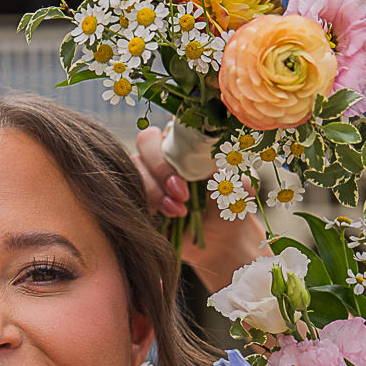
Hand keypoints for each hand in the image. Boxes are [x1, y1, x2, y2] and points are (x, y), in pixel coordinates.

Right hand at [134, 124, 269, 293]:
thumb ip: (234, 174)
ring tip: (178, 211)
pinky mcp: (135, 196)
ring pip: (134, 167)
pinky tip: (165, 217)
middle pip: (146, 142)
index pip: (174, 125)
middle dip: (161, 168)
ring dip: (154, 189)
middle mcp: (164, 152)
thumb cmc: (229, 207)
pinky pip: (126, 192)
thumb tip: (223, 168)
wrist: (217, 240)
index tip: (192, 170)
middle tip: (182, 194)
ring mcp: (146, 174)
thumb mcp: (239, 190)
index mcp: (189, 142)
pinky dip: (145, 203)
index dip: (177, 141)